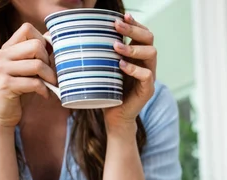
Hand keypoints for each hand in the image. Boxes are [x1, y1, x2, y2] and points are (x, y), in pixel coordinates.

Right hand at [0, 23, 56, 128]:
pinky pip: (35, 83)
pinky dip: (45, 90)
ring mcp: (2, 69)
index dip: (43, 41)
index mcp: (7, 48)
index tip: (47, 58)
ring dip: (50, 77)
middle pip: (36, 45)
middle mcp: (1, 55)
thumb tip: (52, 37)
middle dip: (49, 61)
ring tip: (51, 85)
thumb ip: (35, 55)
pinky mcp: (6, 85)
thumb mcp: (26, 70)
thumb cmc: (18, 91)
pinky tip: (45, 95)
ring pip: (38, 64)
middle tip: (49, 75)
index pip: (27, 29)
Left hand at [104, 13, 156, 131]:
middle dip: (134, 29)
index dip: (135, 23)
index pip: (143, 33)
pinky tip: (121, 65)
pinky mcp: (148, 90)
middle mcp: (146, 64)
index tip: (122, 16)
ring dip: (133, 47)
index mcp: (138, 56)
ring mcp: (149, 77)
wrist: (113, 117)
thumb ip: (98, 53)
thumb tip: (75, 34)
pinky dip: (134, 69)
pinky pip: (147, 75)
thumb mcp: (101, 68)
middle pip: (149, 39)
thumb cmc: (105, 91)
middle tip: (116, 26)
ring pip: (151, 53)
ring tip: (115, 47)